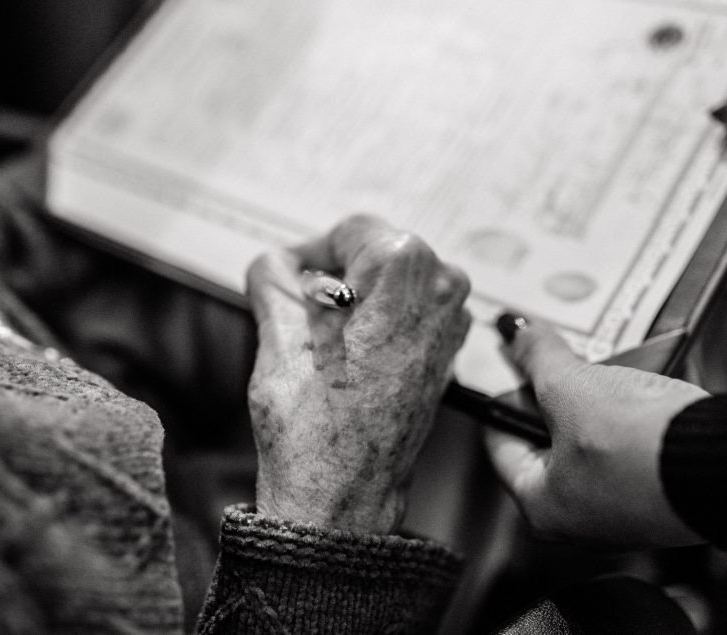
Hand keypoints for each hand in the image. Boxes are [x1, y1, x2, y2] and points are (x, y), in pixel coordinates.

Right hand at [246, 215, 470, 533]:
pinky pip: (406, 316)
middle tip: (299, 315)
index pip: (348, 232)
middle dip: (334, 279)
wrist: (343, 495)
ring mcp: (451, 321)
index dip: (309, 255)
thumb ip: (274, 275)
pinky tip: (348, 360)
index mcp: (402, 264)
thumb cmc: (313, 423)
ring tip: (322, 345)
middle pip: (375, 255)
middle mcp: (441, 284)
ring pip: (391, 286)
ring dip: (355, 303)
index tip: (287, 281)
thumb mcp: (277, 330)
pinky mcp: (448, 353)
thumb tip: (278, 263)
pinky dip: (376, 325)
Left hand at [486, 316, 707, 547]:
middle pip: (548, 438)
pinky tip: (635, 379)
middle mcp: (580, 516)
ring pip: (595, 435)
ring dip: (596, 396)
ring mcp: (626, 505)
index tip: (507, 363)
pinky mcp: (664, 486)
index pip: (500, 442)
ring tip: (595, 361)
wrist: (723, 462)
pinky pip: (634, 439)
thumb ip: (538, 359)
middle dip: (553, 392)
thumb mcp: (570, 388)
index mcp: (542, 505)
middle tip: (552, 353)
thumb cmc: (636, 446)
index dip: (502, 395)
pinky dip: (632, 408)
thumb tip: (515, 333)